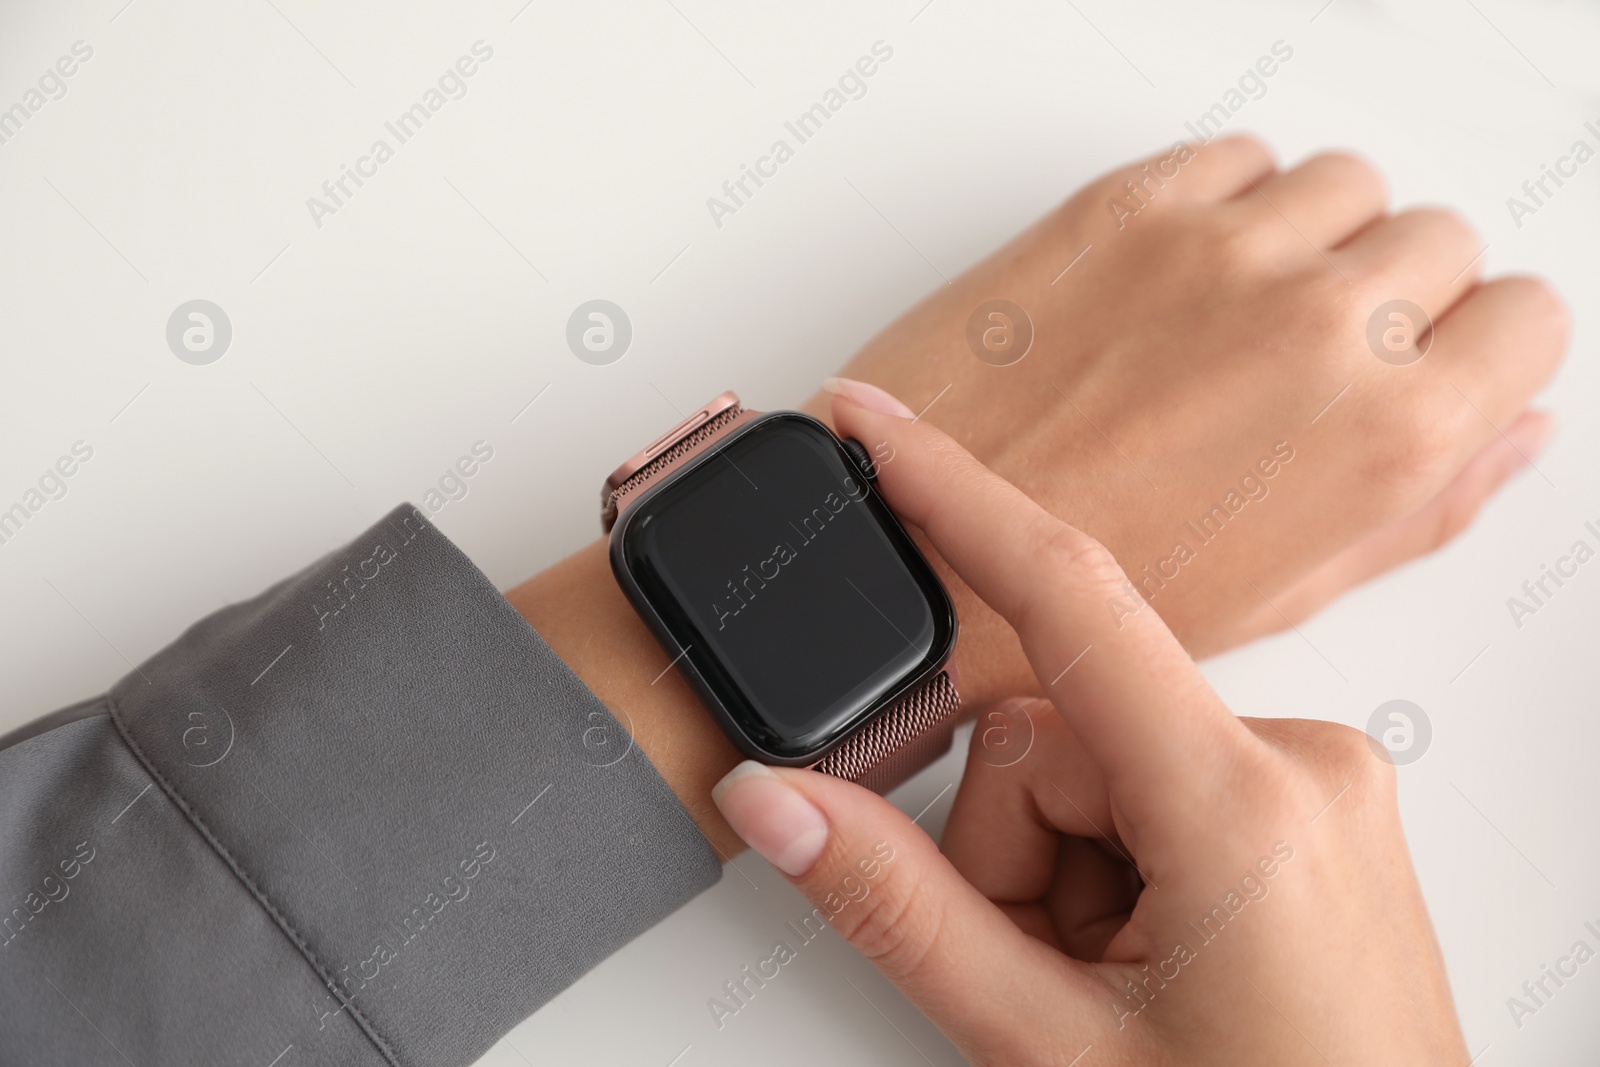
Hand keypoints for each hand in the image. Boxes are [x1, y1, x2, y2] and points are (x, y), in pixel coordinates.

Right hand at [711, 394, 1464, 1064]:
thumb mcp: (1048, 1045)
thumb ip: (896, 908)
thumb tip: (778, 800)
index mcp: (1241, 805)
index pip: (1066, 598)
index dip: (951, 494)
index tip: (872, 425)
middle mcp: (1299, 764)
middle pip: (1056, 731)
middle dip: (1010, 848)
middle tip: (1045, 971)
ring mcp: (1314, 785)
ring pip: (1098, 763)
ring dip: (1061, 869)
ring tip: (1107, 984)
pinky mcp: (1308, 808)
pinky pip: (1158, 782)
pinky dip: (1115, 862)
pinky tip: (1146, 955)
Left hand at [801, 135, 1566, 696]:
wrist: (909, 554)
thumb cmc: (1074, 607)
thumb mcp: (1282, 596)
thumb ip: (1423, 506)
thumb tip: (1508, 430)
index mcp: (1386, 436)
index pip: (1528, 318)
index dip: (1480, 347)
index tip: (1430, 365)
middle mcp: (1321, 325)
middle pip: (1438, 240)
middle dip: (1394, 296)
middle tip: (1307, 362)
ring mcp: (1220, 251)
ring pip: (1343, 183)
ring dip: (1310, 240)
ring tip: (1234, 322)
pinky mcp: (1126, 208)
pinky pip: (1236, 157)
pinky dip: (1227, 203)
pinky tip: (1175, 281)